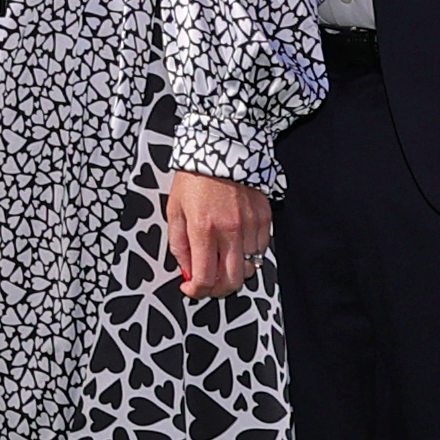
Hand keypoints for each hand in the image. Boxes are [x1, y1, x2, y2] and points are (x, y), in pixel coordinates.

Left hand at [165, 170, 271, 301]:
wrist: (221, 148)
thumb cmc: (194, 178)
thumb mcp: (174, 210)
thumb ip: (179, 245)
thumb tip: (186, 271)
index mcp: (203, 229)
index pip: (205, 278)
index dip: (196, 291)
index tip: (191, 289)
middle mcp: (230, 231)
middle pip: (231, 282)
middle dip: (218, 290)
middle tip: (208, 283)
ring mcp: (251, 225)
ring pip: (249, 268)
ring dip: (234, 271)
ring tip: (221, 260)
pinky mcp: (264, 218)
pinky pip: (261, 250)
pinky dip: (249, 255)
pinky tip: (236, 245)